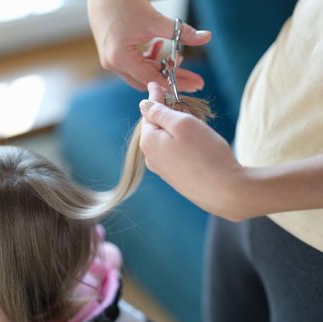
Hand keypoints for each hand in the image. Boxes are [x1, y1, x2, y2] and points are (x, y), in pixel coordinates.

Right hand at [88, 0, 210, 90]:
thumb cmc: (123, 3)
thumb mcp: (155, 19)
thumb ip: (180, 31)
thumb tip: (206, 37)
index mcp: (121, 58)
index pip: (152, 78)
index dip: (176, 82)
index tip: (195, 83)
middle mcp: (113, 63)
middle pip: (146, 80)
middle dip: (171, 79)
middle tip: (193, 79)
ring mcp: (111, 60)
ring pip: (140, 73)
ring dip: (159, 67)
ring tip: (178, 57)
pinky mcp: (112, 54)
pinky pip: (133, 64)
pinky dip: (148, 59)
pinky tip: (159, 46)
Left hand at [139, 82, 247, 219]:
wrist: (225, 191)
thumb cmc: (205, 153)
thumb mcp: (182, 124)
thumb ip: (160, 112)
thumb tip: (144, 104)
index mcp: (148, 141)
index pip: (148, 113)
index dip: (157, 98)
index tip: (162, 84)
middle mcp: (150, 157)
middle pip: (156, 127)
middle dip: (170, 114)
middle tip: (187, 106)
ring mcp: (162, 169)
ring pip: (166, 140)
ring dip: (178, 129)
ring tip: (196, 125)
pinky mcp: (175, 177)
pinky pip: (174, 152)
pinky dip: (183, 143)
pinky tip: (198, 143)